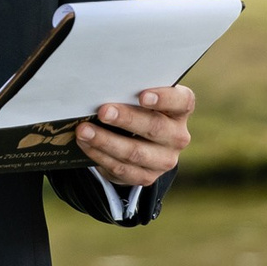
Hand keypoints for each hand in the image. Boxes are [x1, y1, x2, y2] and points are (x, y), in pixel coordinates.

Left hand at [76, 84, 193, 188]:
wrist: (141, 142)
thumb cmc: (138, 110)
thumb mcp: (140, 99)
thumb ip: (130, 93)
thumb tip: (102, 88)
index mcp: (180, 111)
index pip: (182, 102)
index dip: (164, 98)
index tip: (143, 96)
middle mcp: (177, 136)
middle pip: (155, 127)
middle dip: (126, 119)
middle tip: (103, 112)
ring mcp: (164, 160)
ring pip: (134, 152)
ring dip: (105, 141)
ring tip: (84, 130)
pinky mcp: (147, 176)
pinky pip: (122, 168)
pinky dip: (100, 155)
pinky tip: (86, 145)